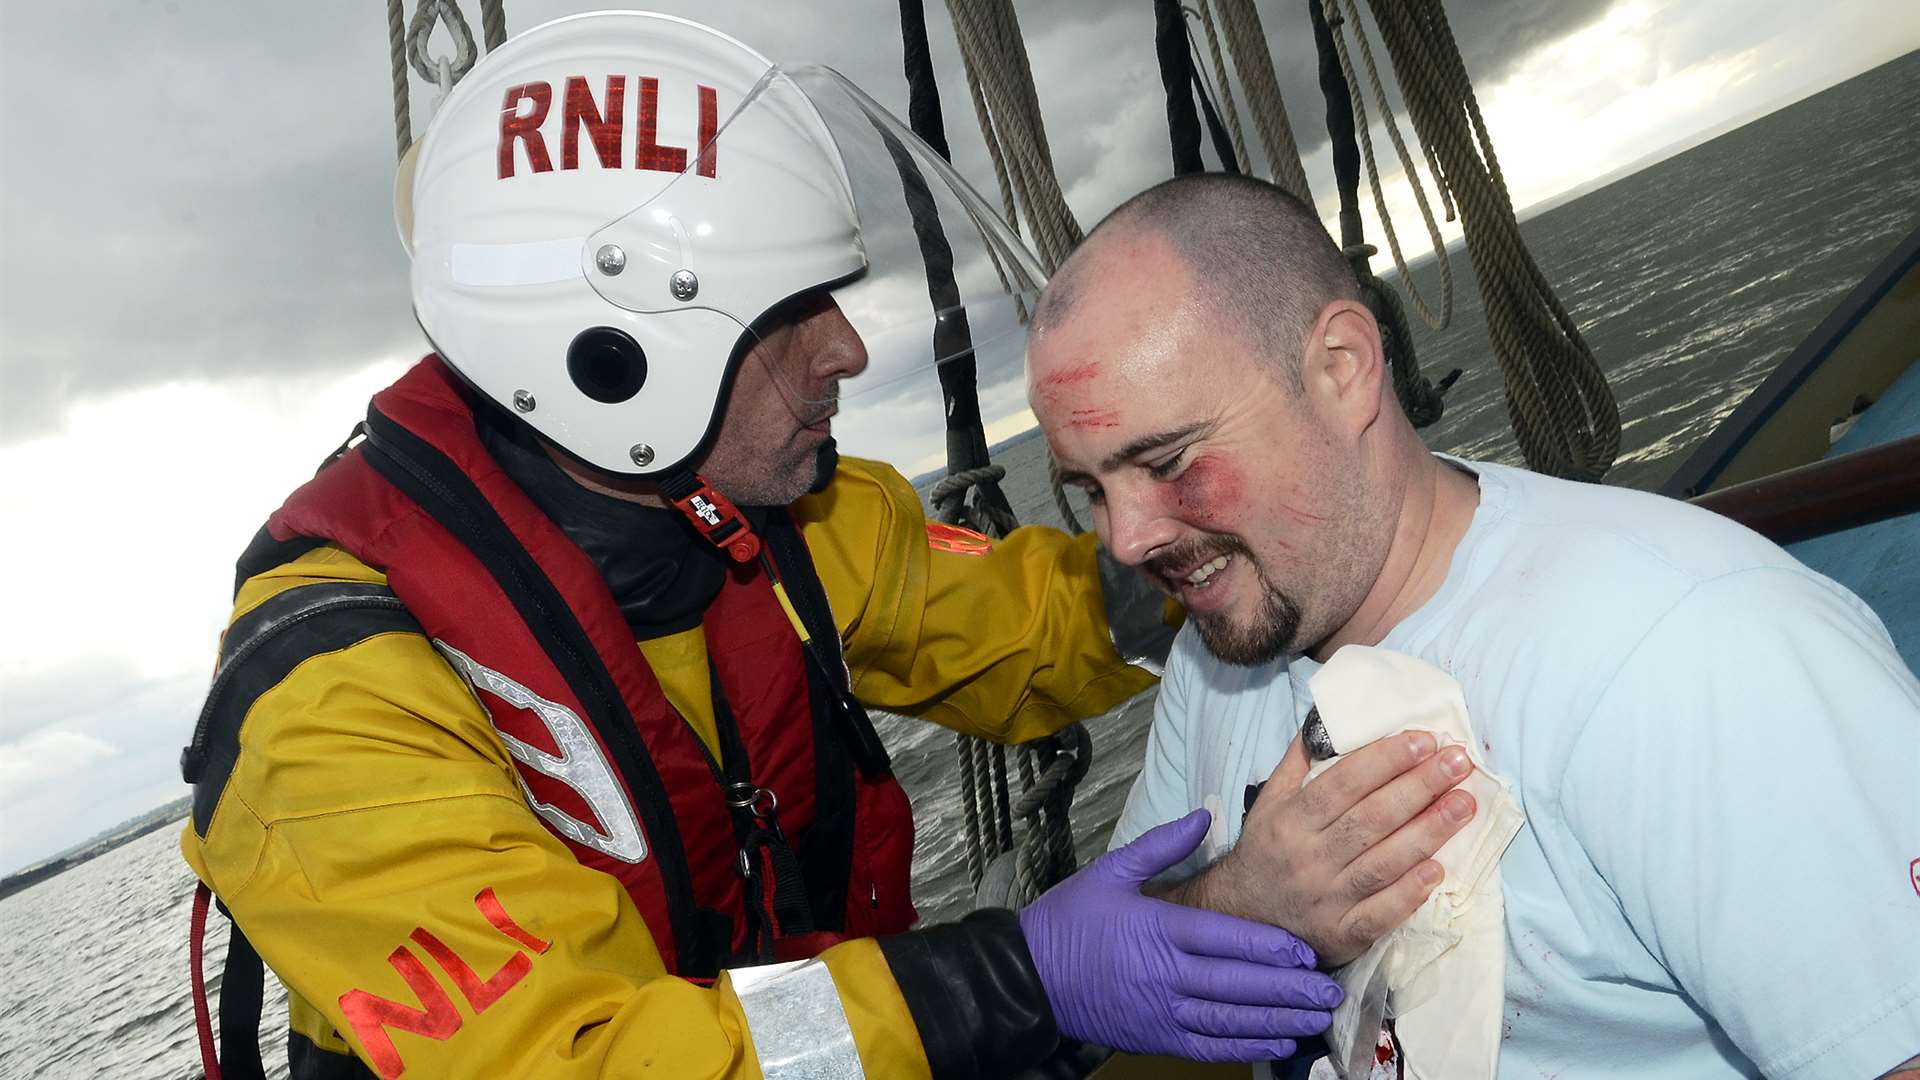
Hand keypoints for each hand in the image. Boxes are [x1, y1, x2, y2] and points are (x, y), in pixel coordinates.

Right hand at [1018, 810, 1340, 1061]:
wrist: (1028, 976)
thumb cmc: (1068, 920)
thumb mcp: (1109, 870)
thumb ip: (1161, 845)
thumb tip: (1202, 816)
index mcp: (1156, 927)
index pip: (1224, 938)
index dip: (1269, 947)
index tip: (1305, 951)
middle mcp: (1164, 972)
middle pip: (1237, 982)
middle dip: (1287, 990)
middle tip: (1326, 991)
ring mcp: (1160, 1010)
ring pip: (1230, 1019)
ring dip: (1276, 1021)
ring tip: (1313, 1019)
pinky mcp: (1155, 1037)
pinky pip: (1209, 1047)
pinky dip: (1245, 1047)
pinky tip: (1276, 1043)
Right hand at [1168, 732, 1475, 966]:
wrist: (1243, 916)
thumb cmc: (1267, 849)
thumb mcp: (1270, 800)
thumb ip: (1299, 761)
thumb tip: (1328, 719)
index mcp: (1292, 820)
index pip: (1344, 784)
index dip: (1386, 761)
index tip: (1425, 740)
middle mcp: (1309, 857)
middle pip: (1370, 819)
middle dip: (1419, 787)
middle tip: (1459, 763)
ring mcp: (1326, 897)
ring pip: (1382, 862)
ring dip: (1428, 832)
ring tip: (1465, 804)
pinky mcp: (1342, 933)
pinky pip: (1380, 914)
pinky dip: (1409, 893)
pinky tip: (1439, 870)